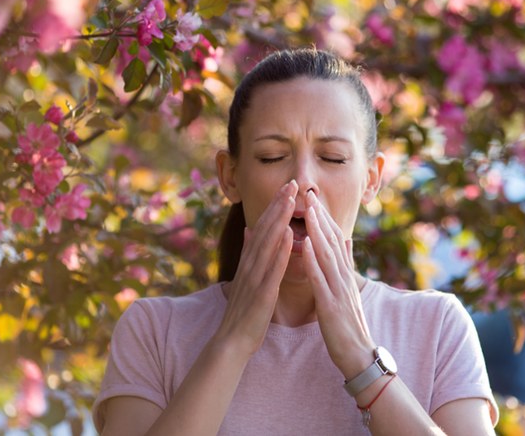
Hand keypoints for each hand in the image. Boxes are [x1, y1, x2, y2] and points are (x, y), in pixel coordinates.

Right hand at [215, 180, 297, 355]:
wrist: (232, 341)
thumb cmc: (244, 312)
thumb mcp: (246, 278)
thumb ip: (249, 254)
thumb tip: (250, 231)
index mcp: (250, 261)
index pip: (264, 228)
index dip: (275, 206)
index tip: (288, 187)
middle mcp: (250, 264)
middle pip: (266, 228)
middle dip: (279, 204)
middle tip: (293, 182)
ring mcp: (254, 277)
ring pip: (268, 242)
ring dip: (280, 218)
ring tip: (291, 198)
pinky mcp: (261, 292)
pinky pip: (272, 268)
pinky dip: (280, 250)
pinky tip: (289, 234)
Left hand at [302, 190, 375, 378]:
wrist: (359, 354)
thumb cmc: (349, 323)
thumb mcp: (348, 289)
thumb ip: (345, 264)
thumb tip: (346, 240)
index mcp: (345, 273)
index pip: (334, 239)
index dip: (324, 217)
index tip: (313, 197)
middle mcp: (344, 277)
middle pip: (332, 241)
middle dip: (320, 216)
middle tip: (309, 192)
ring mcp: (339, 290)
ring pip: (327, 254)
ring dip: (317, 230)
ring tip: (307, 210)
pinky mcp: (330, 305)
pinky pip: (320, 279)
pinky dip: (313, 260)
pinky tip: (305, 245)